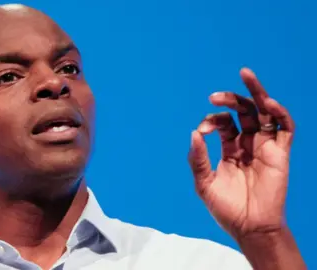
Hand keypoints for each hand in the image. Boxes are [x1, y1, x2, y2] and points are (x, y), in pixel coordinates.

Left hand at [188, 67, 294, 238]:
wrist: (249, 228)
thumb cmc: (226, 208)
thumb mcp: (204, 183)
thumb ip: (197, 159)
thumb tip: (194, 133)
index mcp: (230, 149)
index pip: (223, 124)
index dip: (212, 121)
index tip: (203, 131)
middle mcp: (248, 144)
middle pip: (243, 112)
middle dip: (230, 100)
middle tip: (214, 96)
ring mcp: (265, 147)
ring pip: (264, 112)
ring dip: (256, 93)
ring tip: (245, 74)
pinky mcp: (280, 154)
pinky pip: (284, 128)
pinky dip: (278, 113)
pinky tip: (266, 103)